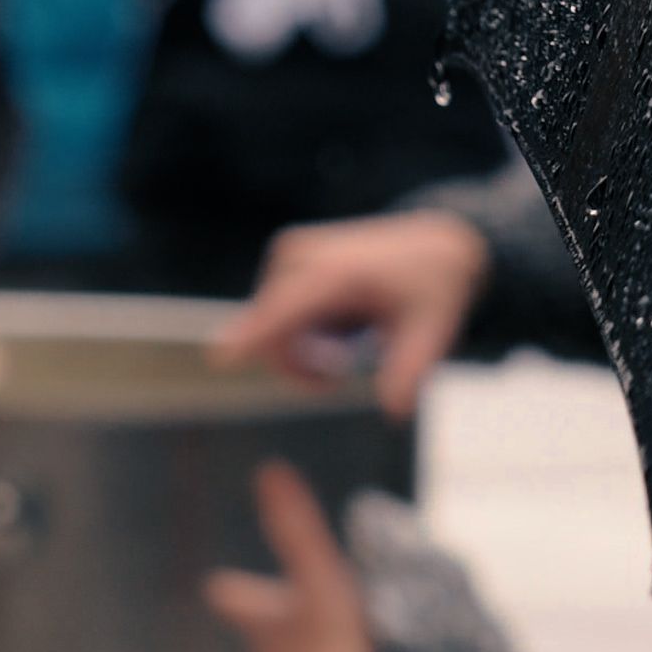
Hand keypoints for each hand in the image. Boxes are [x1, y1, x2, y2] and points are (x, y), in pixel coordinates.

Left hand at [205, 461, 377, 651]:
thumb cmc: (332, 648)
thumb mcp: (319, 576)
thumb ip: (296, 527)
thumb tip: (270, 471)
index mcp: (261, 625)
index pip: (236, 599)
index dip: (232, 590)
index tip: (219, 584)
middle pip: (266, 633)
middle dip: (275, 618)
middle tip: (286, 603)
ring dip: (308, 647)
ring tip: (329, 636)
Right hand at [208, 210, 490, 419]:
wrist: (433, 241)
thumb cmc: (432, 285)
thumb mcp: (430, 330)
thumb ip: (408, 370)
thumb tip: (394, 410)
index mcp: (337, 273)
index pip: (284, 309)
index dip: (251, 335)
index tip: (218, 358)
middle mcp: (302, 256)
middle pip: (272, 334)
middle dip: (300, 366)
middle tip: (342, 373)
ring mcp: (289, 254)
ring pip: (269, 329)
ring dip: (300, 353)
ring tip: (344, 352)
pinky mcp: (285, 258)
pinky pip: (274, 315)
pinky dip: (299, 334)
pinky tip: (335, 329)